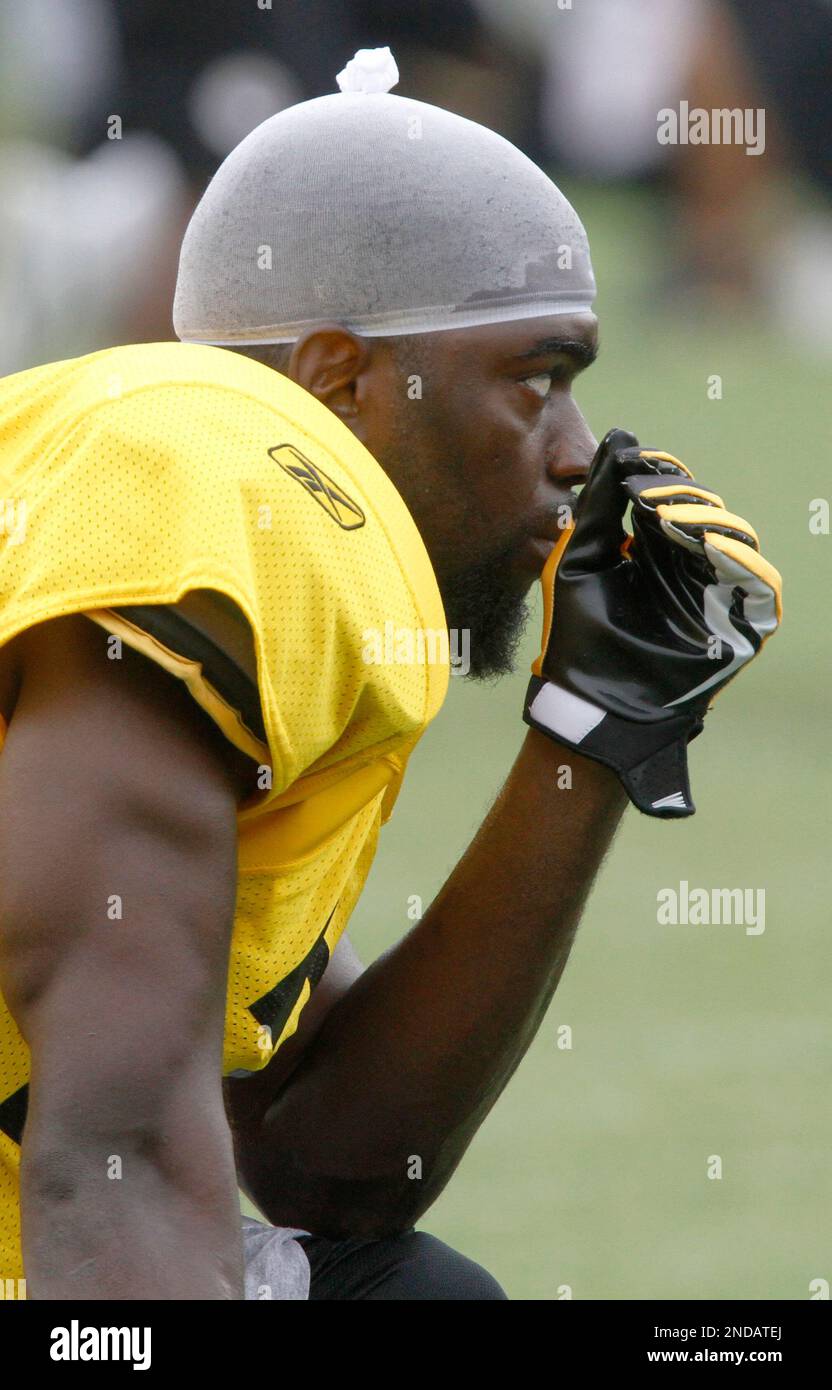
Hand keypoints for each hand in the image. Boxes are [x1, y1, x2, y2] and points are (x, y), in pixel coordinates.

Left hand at [523, 428, 781, 816]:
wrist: (590, 699)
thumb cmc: (577, 634)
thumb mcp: (579, 558)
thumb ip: (599, 504)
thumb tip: (618, 441)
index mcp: (652, 550)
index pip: (672, 498)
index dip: (661, 476)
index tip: (636, 465)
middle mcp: (688, 566)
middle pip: (706, 510)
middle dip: (678, 495)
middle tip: (645, 496)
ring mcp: (717, 593)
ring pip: (735, 537)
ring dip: (705, 519)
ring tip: (667, 519)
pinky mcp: (741, 623)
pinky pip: (758, 581)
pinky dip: (739, 558)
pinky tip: (706, 544)